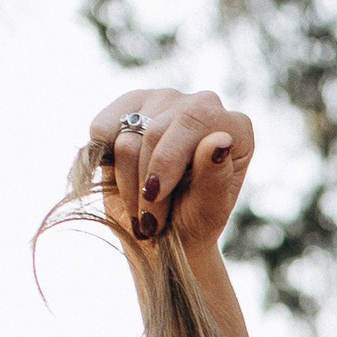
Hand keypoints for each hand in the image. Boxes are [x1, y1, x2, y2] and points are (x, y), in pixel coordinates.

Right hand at [74, 84, 254, 256]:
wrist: (163, 235)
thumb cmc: (194, 224)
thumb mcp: (208, 213)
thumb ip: (216, 178)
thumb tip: (220, 139)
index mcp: (234, 126)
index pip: (194, 119)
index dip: (166, 158)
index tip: (154, 196)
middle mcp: (201, 104)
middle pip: (155, 130)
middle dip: (146, 181)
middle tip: (150, 221)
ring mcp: (164, 100)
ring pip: (128, 135)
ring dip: (128, 183)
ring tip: (142, 210)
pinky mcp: (130, 105)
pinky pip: (102, 129)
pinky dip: (106, 165)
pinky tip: (124, 182)